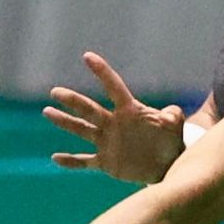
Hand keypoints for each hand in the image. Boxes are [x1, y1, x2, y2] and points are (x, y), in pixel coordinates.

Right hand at [43, 52, 186, 183]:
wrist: (166, 166)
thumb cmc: (171, 142)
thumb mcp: (175, 126)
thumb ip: (173, 116)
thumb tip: (172, 112)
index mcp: (129, 111)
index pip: (113, 87)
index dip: (102, 72)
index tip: (87, 56)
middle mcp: (113, 124)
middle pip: (90, 109)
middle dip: (73, 101)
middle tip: (55, 92)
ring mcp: (108, 142)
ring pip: (82, 130)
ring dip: (65, 122)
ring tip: (48, 112)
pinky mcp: (106, 162)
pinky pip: (85, 161)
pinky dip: (71, 161)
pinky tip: (55, 158)